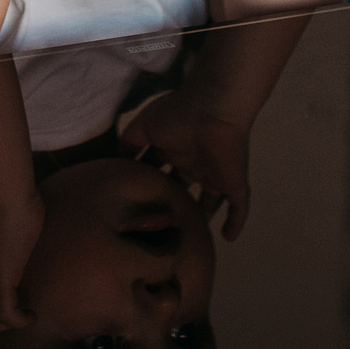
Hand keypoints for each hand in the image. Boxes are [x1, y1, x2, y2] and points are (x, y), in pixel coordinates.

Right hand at [120, 92, 252, 238]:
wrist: (212, 108)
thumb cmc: (176, 114)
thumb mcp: (141, 128)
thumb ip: (127, 144)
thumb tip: (110, 164)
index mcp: (174, 150)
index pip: (161, 174)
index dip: (152, 189)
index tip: (138, 209)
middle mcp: (193, 164)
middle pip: (183, 190)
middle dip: (173, 205)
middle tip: (159, 230)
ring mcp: (216, 174)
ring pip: (210, 201)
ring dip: (202, 217)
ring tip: (191, 240)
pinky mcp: (234, 183)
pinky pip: (239, 206)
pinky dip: (236, 221)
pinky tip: (229, 237)